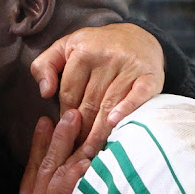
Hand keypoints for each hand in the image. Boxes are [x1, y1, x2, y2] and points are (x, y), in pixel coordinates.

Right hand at [11, 110, 89, 193]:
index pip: (33, 166)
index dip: (39, 143)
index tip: (44, 121)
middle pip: (48, 162)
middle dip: (58, 137)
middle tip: (70, 114)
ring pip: (62, 171)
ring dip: (73, 148)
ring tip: (84, 126)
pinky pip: (75, 191)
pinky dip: (82, 175)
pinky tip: (93, 160)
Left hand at [31, 23, 164, 160]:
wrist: (138, 37)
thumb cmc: (94, 48)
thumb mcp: (64, 48)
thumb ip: (44, 66)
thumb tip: (44, 92)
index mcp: (83, 52)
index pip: (69, 94)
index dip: (64, 119)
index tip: (62, 139)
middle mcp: (106, 57)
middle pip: (89, 103)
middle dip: (80, 132)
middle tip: (73, 156)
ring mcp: (129, 66)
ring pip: (109, 104)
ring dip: (98, 131)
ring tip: (89, 152)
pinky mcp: (150, 75)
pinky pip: (138, 95)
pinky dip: (127, 109)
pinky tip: (115, 123)